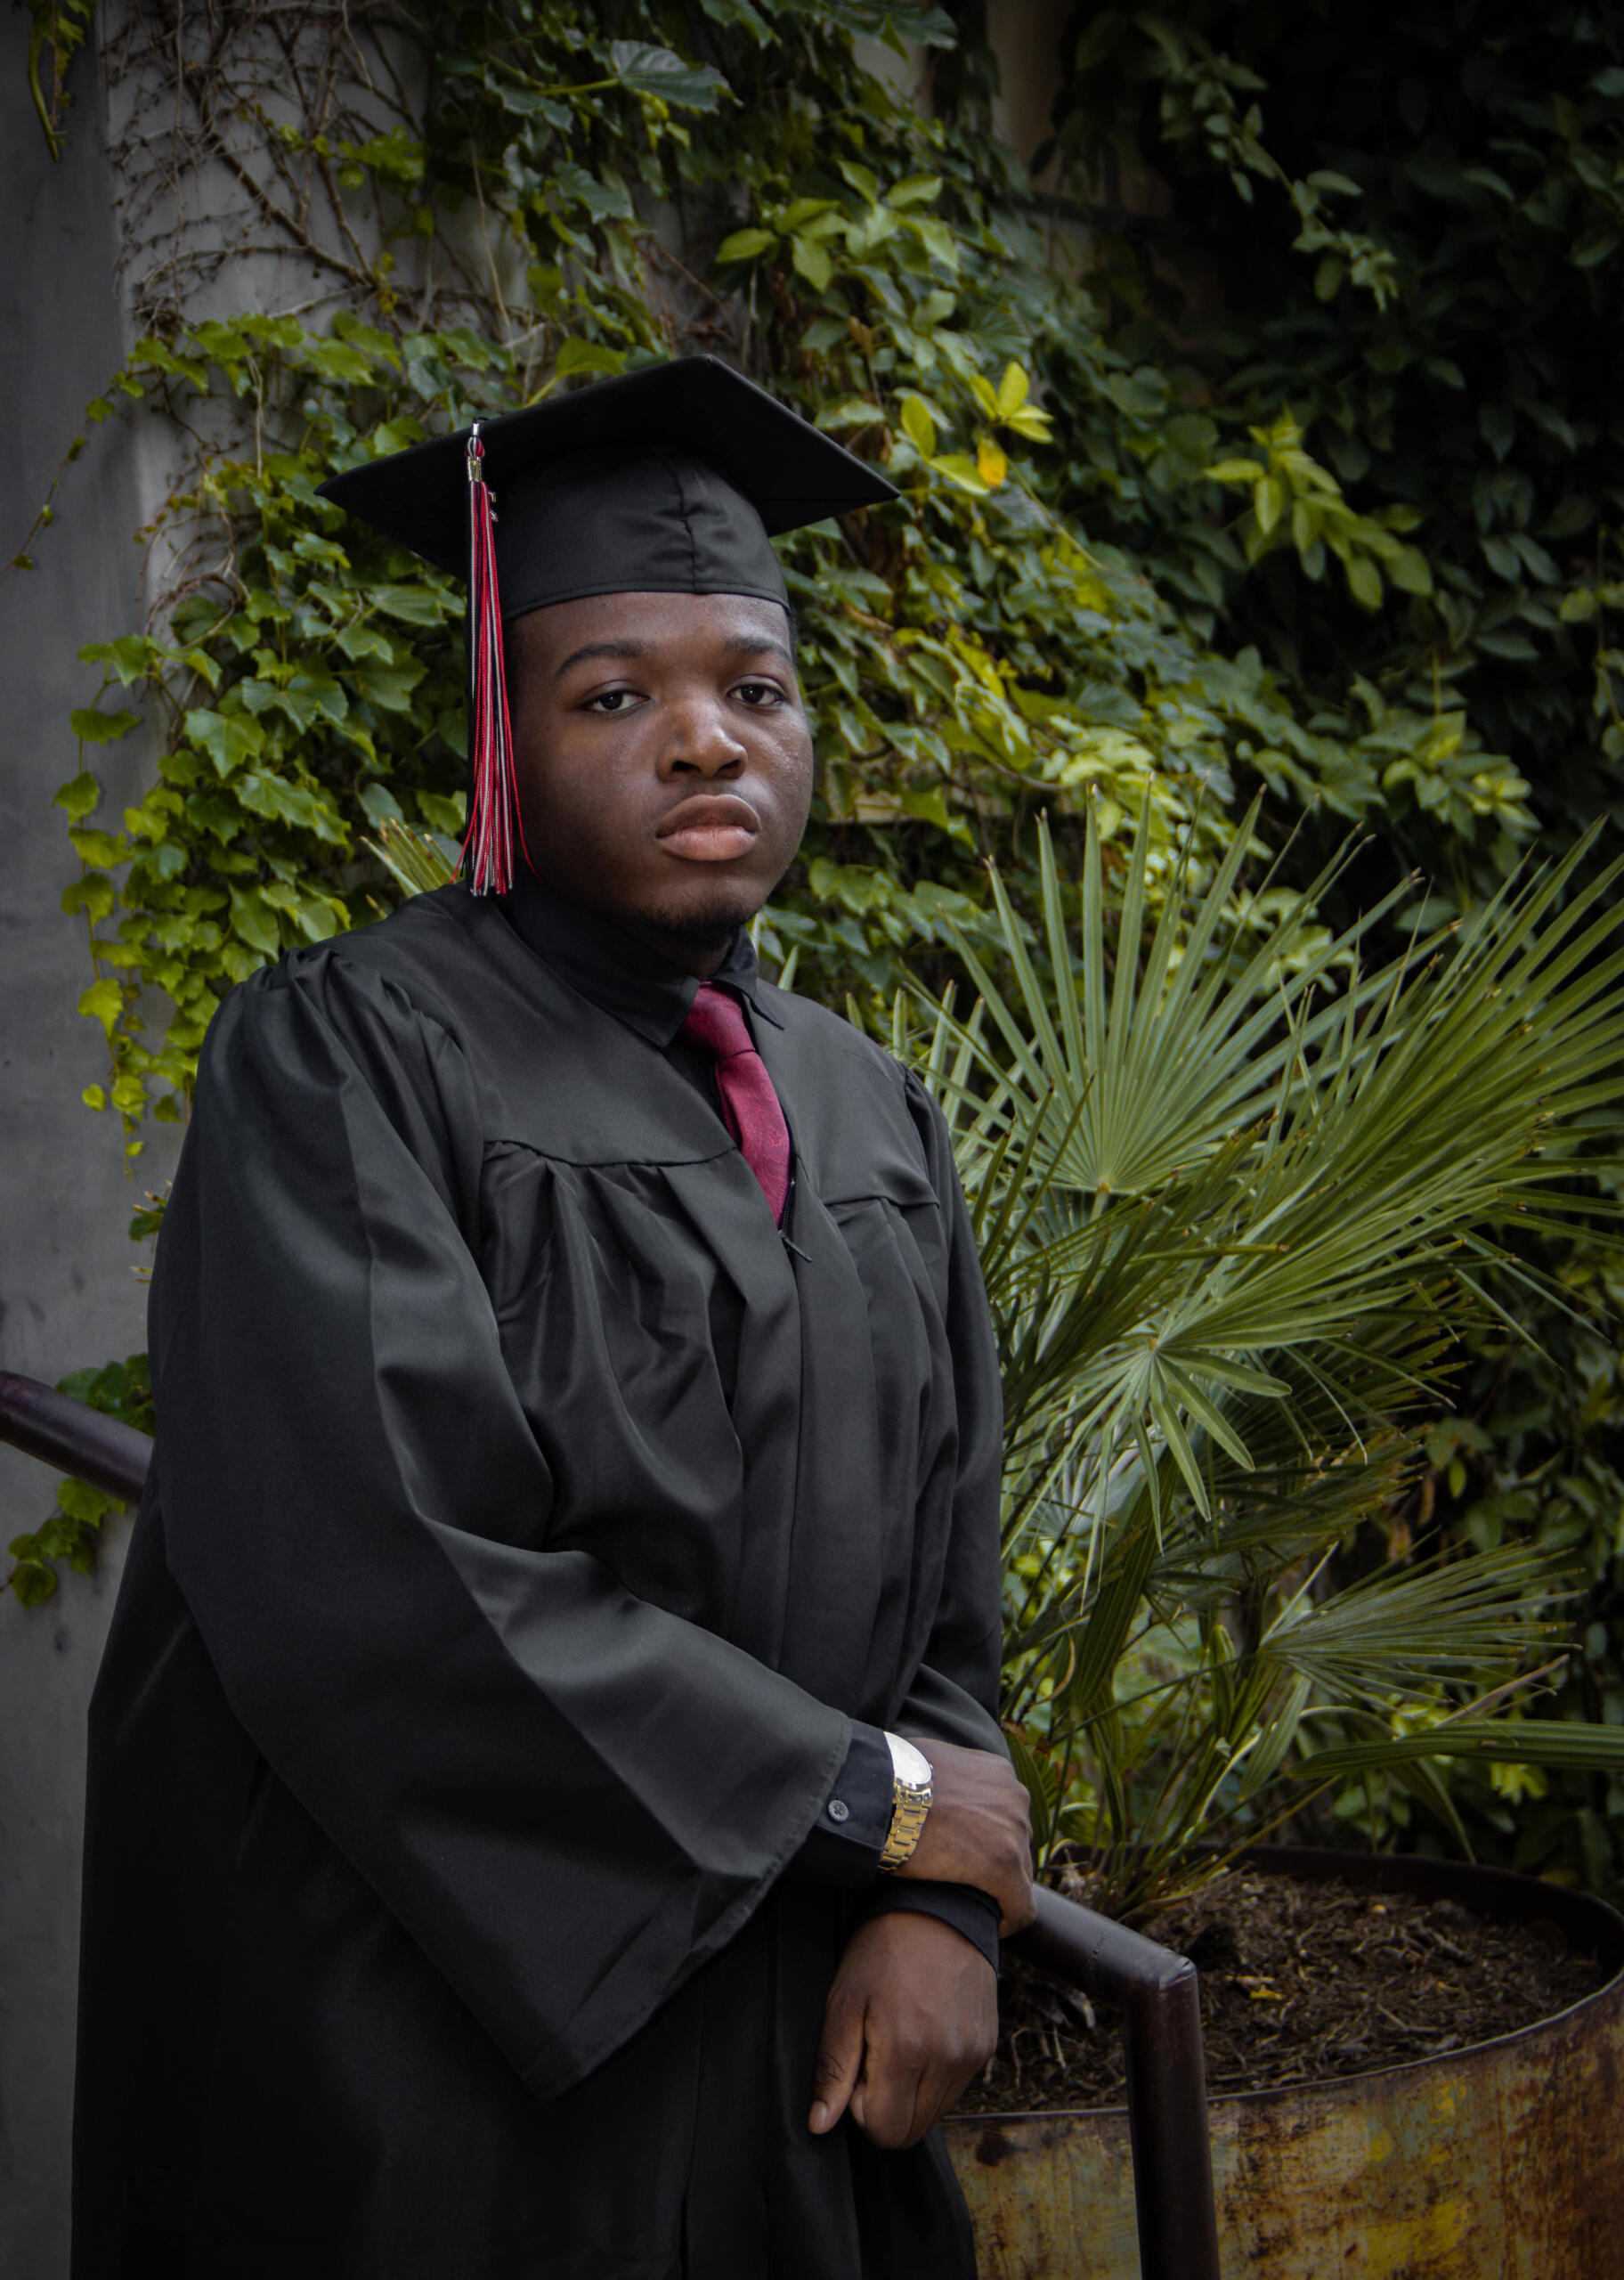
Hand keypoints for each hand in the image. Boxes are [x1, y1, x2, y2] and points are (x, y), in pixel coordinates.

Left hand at [807, 1912, 996, 2148]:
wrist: (941, 1908)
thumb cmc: (883, 1951)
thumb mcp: (844, 2001)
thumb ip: (833, 2068)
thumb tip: (820, 2125)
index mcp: (907, 2052)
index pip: (884, 2131)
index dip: (861, 2107)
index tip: (858, 2064)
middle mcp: (948, 2061)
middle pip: (912, 2131)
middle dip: (886, 2104)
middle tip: (876, 2053)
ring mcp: (973, 2056)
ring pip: (935, 2113)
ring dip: (911, 2092)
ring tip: (901, 2038)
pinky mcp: (986, 2047)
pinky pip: (955, 2089)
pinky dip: (935, 2076)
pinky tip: (924, 2032)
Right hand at [895, 1739, 1035, 1934]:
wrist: (881, 1795)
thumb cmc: (892, 1780)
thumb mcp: (929, 1761)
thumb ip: (945, 1774)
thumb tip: (928, 1784)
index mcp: (996, 1771)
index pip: (1005, 1813)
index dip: (988, 1838)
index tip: (968, 1855)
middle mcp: (1014, 1796)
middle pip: (1016, 1842)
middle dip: (996, 1862)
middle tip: (967, 1879)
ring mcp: (1013, 1830)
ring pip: (1020, 1875)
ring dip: (1000, 1889)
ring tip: (976, 1904)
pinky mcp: (1004, 1867)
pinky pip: (1021, 1907)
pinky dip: (1010, 1919)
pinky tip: (993, 1927)